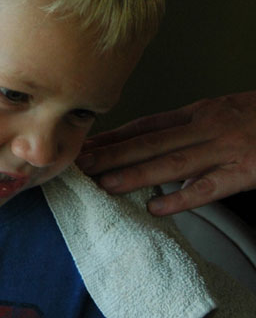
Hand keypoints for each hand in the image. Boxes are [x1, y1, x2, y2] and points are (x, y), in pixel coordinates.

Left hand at [77, 92, 255, 215]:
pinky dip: (182, 197)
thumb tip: (149, 139)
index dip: (111, 138)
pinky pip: (211, 186)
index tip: (84, 147)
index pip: (144, 127)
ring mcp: (224, 149)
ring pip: (171, 163)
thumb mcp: (219, 110)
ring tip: (104, 184)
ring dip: (135, 173)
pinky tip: (157, 207)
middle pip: (148, 143)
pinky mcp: (248, 170)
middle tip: (79, 165)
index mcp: (197, 113)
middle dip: (110, 154)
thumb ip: (185, 125)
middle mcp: (204, 127)